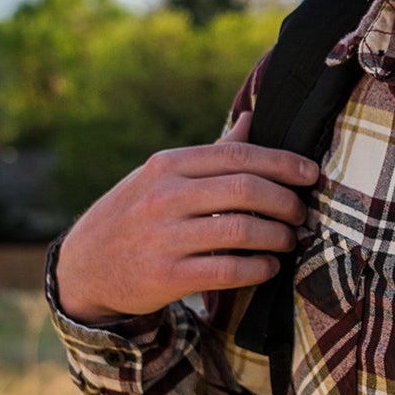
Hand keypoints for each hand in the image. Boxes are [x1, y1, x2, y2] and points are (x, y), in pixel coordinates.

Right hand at [53, 111, 321, 320]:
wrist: (83, 267)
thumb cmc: (133, 214)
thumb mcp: (161, 176)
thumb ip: (209, 153)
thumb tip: (250, 118)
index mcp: (168, 165)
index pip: (238, 155)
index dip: (283, 164)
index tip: (310, 174)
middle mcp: (164, 196)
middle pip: (246, 190)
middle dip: (286, 201)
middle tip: (301, 213)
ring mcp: (163, 237)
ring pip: (242, 230)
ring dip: (278, 236)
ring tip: (289, 240)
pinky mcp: (165, 276)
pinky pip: (227, 270)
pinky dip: (258, 268)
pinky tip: (269, 266)